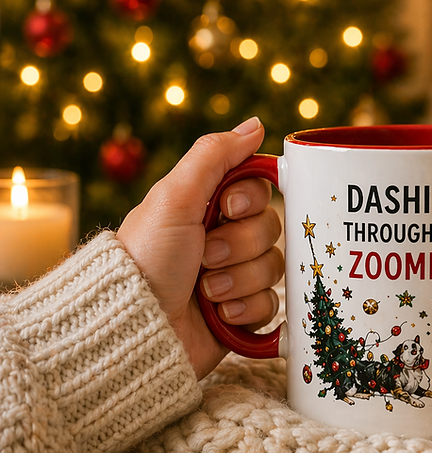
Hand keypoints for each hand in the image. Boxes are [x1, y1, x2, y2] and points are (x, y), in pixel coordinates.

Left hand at [117, 117, 283, 379]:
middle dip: (239, 245)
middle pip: (271, 229)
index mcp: (207, 208)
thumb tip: (256, 125)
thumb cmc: (146, 259)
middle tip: (205, 257)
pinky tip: (218, 314)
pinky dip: (246, 309)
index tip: (227, 208)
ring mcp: (235, 278)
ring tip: (206, 291)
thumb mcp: (174, 197)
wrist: (134, 328)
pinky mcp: (243, 315)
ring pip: (275, 268)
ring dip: (239, 280)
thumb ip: (215, 155)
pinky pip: (272, 305)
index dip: (251, 199)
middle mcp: (224, 240)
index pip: (260, 189)